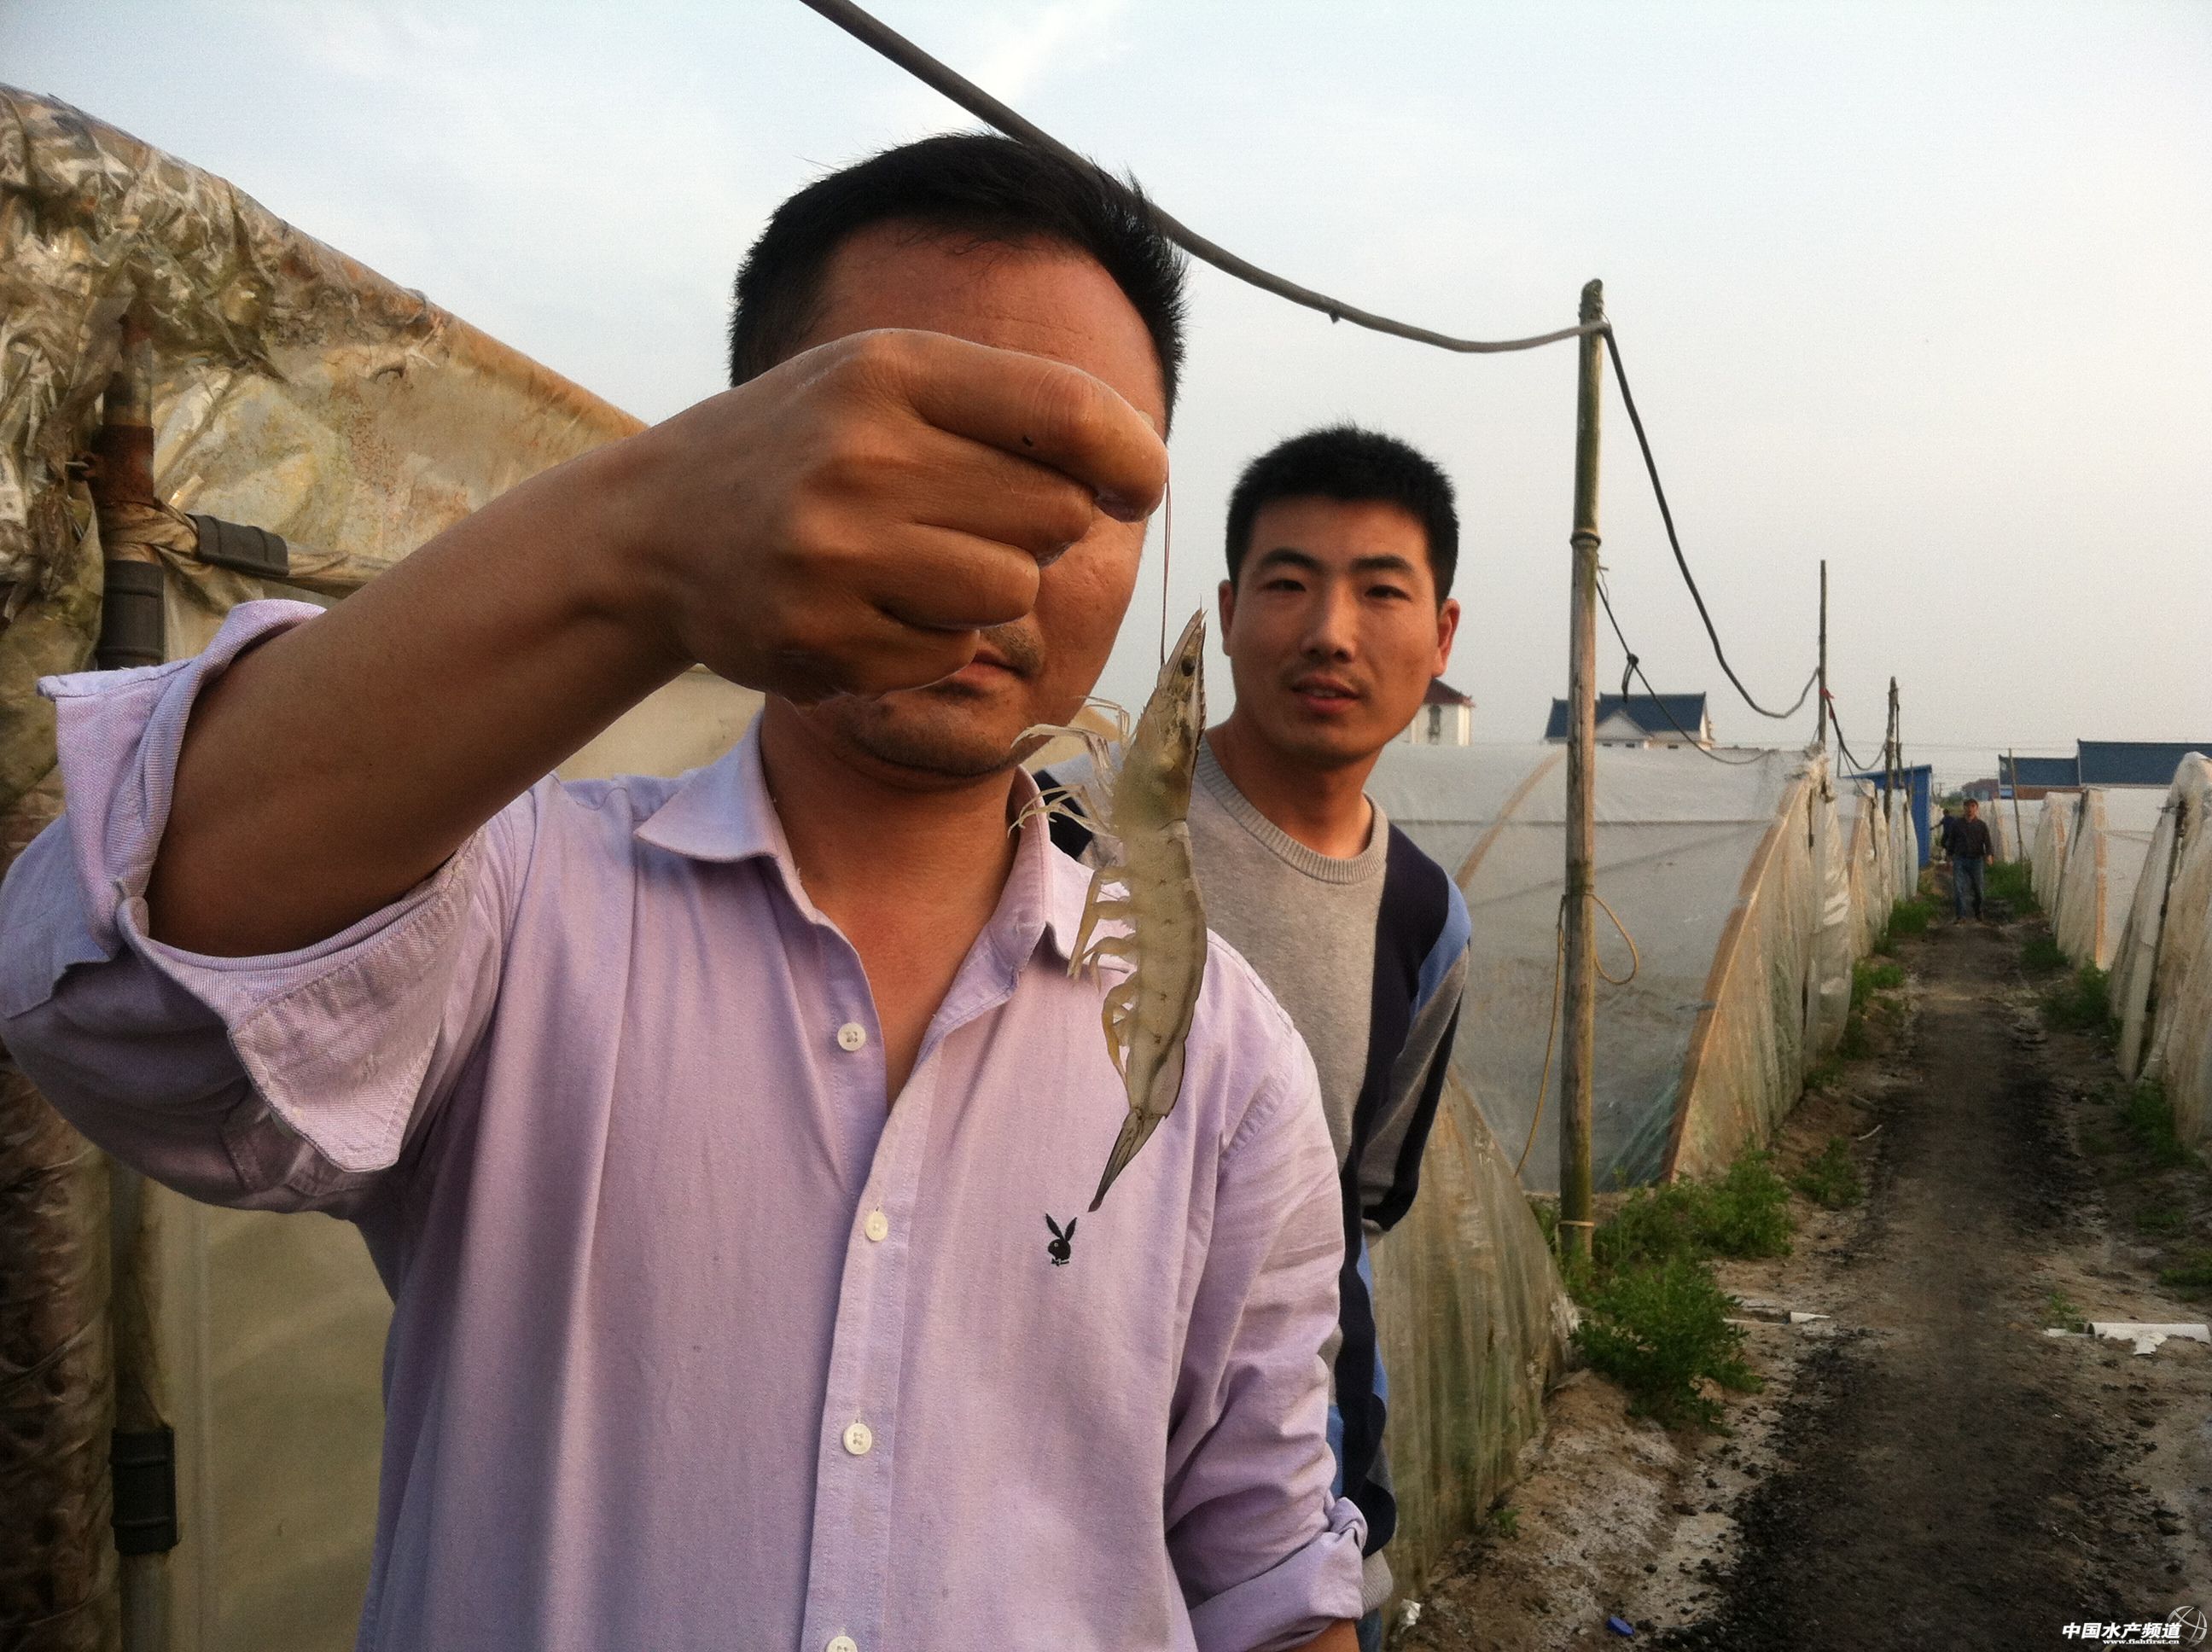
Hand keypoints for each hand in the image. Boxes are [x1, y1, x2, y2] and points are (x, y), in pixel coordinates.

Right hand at [603, 329, 1167, 702]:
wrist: (654, 529)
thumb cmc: (805, 446)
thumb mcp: (885, 381)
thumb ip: (1006, 404)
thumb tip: (1137, 458)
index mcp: (890, 370)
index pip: (1068, 412)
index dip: (1132, 457)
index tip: (1136, 484)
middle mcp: (861, 454)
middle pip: (1055, 515)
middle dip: (1036, 524)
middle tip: (965, 516)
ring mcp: (835, 552)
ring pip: (1012, 592)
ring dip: (987, 589)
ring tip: (916, 563)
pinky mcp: (819, 636)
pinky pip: (948, 653)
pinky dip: (926, 640)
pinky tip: (866, 606)